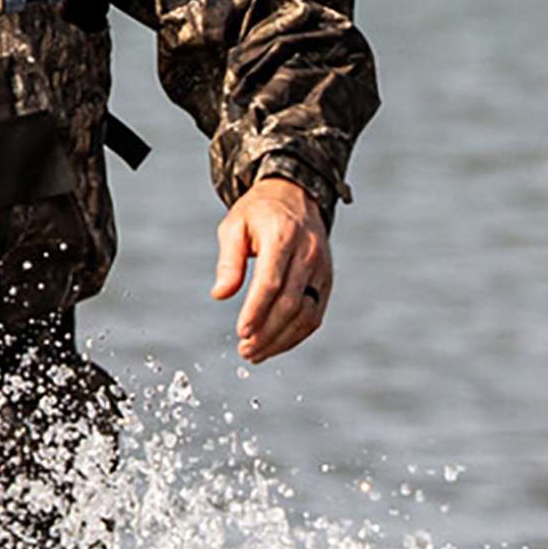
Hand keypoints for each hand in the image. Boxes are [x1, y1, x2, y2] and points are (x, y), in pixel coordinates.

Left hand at [211, 175, 332, 362]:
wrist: (296, 195)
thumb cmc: (259, 212)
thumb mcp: (235, 225)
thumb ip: (228, 261)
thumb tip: (220, 294)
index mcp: (283, 236)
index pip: (271, 281)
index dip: (256, 310)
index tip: (241, 332)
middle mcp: (308, 253)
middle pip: (290, 302)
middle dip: (267, 332)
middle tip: (245, 350)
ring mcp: (321, 268)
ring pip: (306, 314)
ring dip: (281, 339)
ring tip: (256, 353)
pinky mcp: (327, 281)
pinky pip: (315, 314)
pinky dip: (296, 335)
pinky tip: (275, 344)